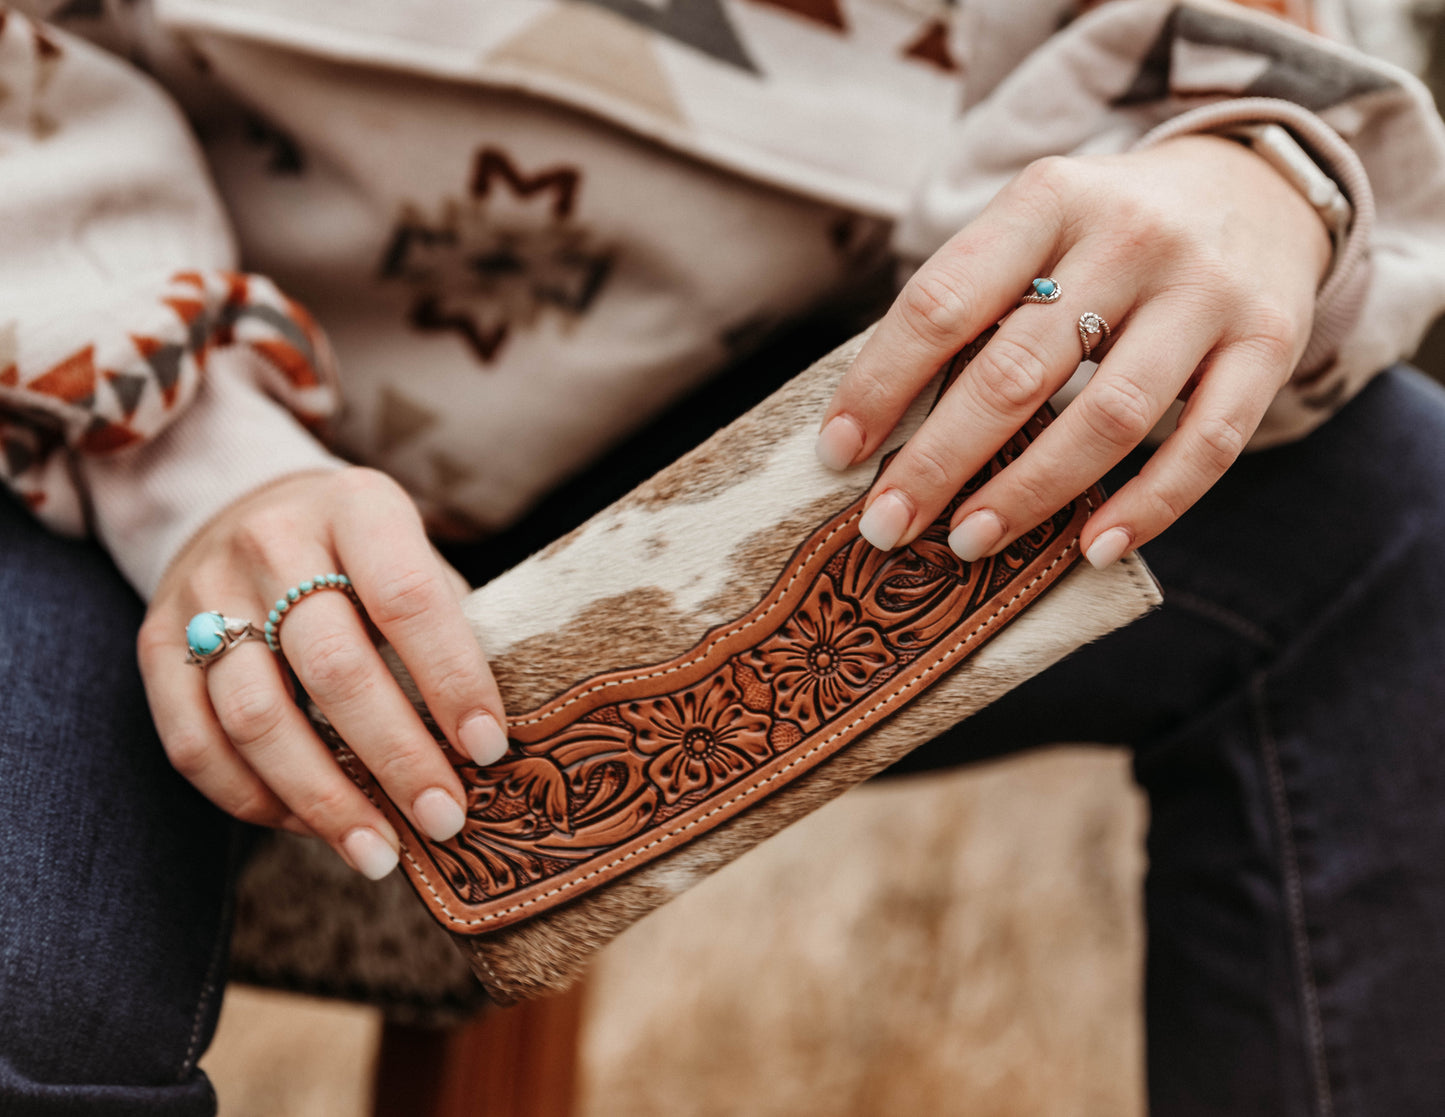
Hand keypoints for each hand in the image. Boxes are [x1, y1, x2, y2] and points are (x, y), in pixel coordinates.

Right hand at [138, 469, 508, 878]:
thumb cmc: (364, 557)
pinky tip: (309, 826)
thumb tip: (488, 744)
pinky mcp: (157, 645)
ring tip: (379, 851)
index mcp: (358, 508)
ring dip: (323, 799)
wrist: (245, 509)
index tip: (488, 749)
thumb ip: (450, 630)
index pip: (408, 599)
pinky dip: (254, 800)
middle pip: (333, 667)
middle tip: (444, 820)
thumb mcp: (416, 558)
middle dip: (395, 757)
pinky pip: (196, 744)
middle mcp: (273, 542)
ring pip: (257, 716)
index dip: (452, 679)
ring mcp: (205, 593)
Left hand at [816, 134, 1332, 566]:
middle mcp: (1130, 236)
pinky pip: (1206, 444)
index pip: (943, 302)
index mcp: (1048, 197)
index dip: (881, 384)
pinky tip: (1089, 546)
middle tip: (886, 526)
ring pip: (1109, 416)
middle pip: (1016, 369)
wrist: (1255, 185)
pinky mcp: (1269, 342)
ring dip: (1028, 493)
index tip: (837, 454)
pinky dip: (1147, 507)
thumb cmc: (1105, 231)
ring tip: (968, 542)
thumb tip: (877, 420)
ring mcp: (1206, 291)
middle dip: (938, 460)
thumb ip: (971, 302)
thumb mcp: (1034, 227)